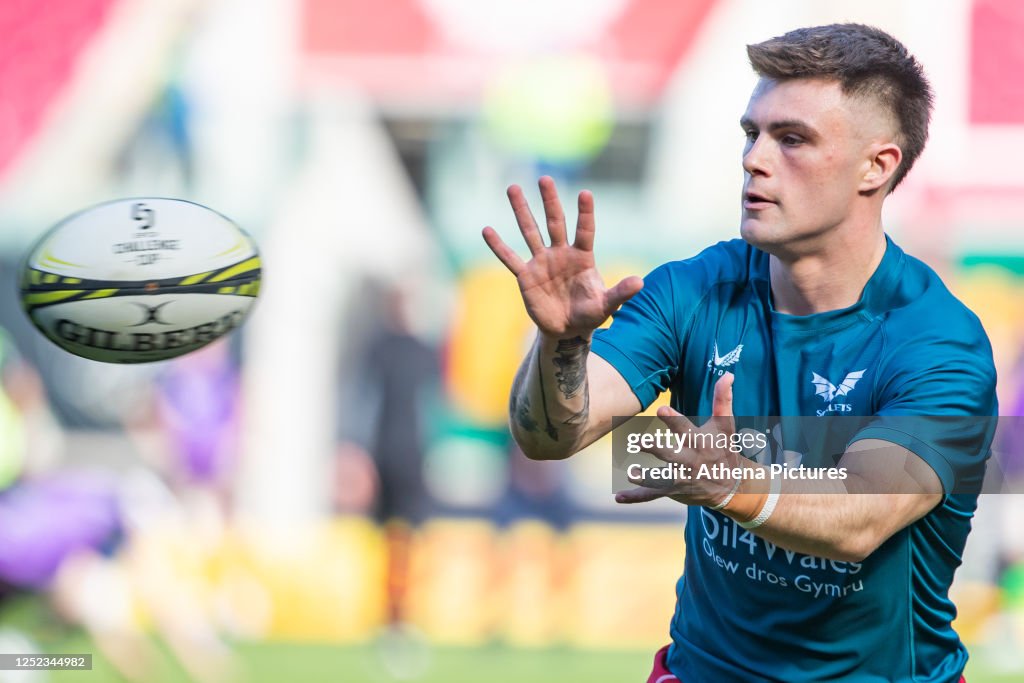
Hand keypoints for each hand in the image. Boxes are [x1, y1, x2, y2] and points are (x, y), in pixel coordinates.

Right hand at [482, 176, 642, 337]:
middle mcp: (561, 253)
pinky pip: (510, 258)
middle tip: (545, 178)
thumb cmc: (590, 314)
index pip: (585, 230)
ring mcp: (542, 262)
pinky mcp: (526, 276)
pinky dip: (498, 246)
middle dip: (550, 201)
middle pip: (555, 222)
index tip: (585, 193)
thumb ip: (620, 292)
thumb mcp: (606, 305)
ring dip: (521, 211)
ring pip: (530, 232)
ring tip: (513, 188)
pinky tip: (486, 230)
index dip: (585, 213)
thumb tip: (641, 282)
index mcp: (582, 257)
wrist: (567, 329)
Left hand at [616, 373, 740, 505]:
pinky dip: (636, 497)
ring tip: (631, 473)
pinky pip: (652, 495)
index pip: (685, 429)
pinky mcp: (673, 490)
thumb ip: (722, 399)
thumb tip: (727, 374)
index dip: (674, 420)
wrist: (732, 485)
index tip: (662, 408)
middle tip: (639, 442)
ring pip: (660, 478)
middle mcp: (689, 461)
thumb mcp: (725, 425)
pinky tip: (618, 497)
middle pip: (670, 454)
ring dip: (645, 477)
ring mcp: (681, 477)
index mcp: (699, 442)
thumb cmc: (724, 448)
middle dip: (655, 448)